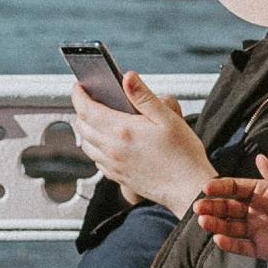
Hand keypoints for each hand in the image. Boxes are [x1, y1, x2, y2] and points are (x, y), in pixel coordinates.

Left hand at [70, 74, 212, 215]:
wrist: (189, 189)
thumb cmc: (183, 155)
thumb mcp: (167, 118)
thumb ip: (144, 96)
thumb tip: (127, 78)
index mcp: (122, 131)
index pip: (87, 109)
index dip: (78, 95)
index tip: (79, 86)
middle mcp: (112, 150)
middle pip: (82, 126)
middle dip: (81, 109)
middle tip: (89, 98)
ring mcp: (113, 166)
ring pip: (86, 145)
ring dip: (86, 129)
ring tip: (97, 118)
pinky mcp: (118, 177)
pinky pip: (96, 160)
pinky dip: (95, 147)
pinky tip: (109, 142)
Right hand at [195, 154, 267, 262]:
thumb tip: (259, 159)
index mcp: (262, 190)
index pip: (235, 187)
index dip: (220, 187)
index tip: (206, 187)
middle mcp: (256, 209)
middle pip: (228, 207)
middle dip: (212, 207)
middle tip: (198, 207)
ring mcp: (258, 229)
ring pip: (230, 227)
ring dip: (216, 224)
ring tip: (203, 222)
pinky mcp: (262, 248)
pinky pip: (242, 246)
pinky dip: (229, 244)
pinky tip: (218, 239)